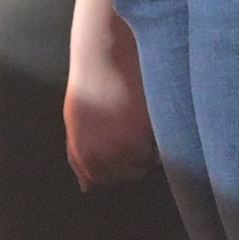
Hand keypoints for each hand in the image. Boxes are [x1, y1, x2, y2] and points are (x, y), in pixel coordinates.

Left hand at [65, 12, 157, 191]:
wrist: (104, 51)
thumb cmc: (90, 85)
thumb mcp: (75, 123)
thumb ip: (78, 158)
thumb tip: (87, 188)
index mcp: (87, 159)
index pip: (107, 181)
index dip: (115, 162)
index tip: (116, 139)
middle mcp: (108, 158)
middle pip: (133, 173)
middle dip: (135, 155)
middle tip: (128, 124)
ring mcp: (130, 146)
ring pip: (151, 160)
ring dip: (150, 144)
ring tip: (137, 114)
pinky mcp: (149, 130)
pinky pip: (163, 143)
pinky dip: (159, 130)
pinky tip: (146, 108)